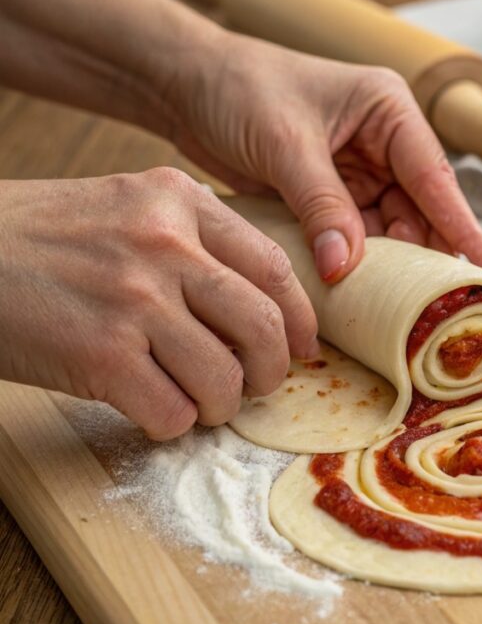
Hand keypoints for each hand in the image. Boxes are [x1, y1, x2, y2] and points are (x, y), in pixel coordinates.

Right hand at [0, 170, 318, 439]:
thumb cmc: (37, 240)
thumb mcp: (123, 206)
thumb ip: (192, 239)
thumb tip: (263, 305)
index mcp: (177, 200)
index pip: (274, 267)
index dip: (300, 318)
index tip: (303, 346)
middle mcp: (164, 243)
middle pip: (263, 326)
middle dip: (273, 371)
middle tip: (259, 386)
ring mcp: (134, 299)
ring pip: (225, 379)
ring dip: (221, 406)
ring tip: (199, 404)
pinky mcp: (101, 355)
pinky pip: (174, 411)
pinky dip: (172, 423)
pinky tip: (152, 409)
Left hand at [165, 33, 481, 281]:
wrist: (184, 84)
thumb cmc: (239, 89)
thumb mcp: (285, 144)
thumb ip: (322, 206)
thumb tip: (349, 269)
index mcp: (390, 113)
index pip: (436, 181)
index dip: (466, 232)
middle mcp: (384, 144)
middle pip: (419, 214)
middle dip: (424, 260)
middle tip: (440, 311)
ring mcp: (359, 173)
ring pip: (390, 233)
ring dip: (387, 269)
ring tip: (397, 313)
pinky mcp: (332, 197)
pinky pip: (355, 239)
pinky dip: (354, 266)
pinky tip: (356, 295)